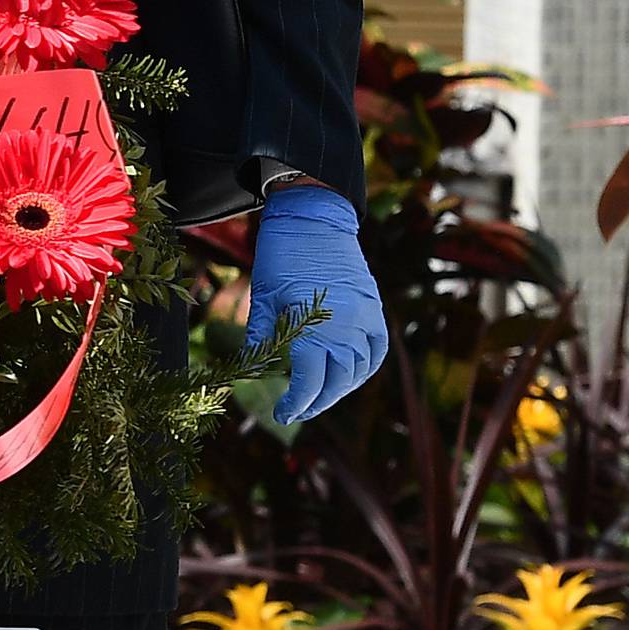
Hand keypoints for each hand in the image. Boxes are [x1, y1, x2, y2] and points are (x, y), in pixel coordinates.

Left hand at [245, 185, 387, 425]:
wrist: (313, 215)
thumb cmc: (281, 254)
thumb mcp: (263, 297)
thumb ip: (262, 338)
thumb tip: (252, 370)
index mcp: (315, 324)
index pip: (309, 380)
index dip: (296, 403)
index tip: (281, 414)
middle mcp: (347, 325)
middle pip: (337, 381)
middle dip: (317, 401)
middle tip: (297, 410)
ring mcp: (365, 316)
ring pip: (359, 369)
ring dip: (340, 389)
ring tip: (319, 396)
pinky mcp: (374, 307)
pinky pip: (376, 349)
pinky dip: (365, 368)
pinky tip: (349, 377)